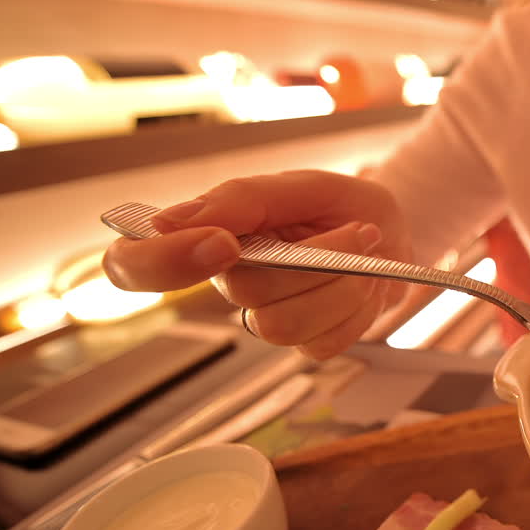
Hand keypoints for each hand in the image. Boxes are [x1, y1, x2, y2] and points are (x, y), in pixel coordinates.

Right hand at [103, 170, 410, 358]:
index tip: (222, 242)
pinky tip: (364, 283)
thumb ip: (238, 200)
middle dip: (313, 261)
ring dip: (341, 286)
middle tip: (359, 230)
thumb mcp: (297, 185)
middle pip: (243, 294)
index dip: (159, 264)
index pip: (133, 266)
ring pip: (282, 326)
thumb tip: (167, 222)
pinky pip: (321, 343)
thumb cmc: (337, 203)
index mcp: (208, 238)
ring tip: (366, 254)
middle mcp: (231, 282)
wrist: (396, 228)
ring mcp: (268, 318)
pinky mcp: (307, 343)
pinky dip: (357, 308)